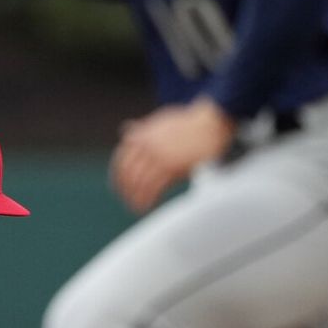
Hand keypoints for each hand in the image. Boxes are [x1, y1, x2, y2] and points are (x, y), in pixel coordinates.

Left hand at [109, 99, 234, 212]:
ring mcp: (159, 157)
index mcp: (142, 135)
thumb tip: (125, 130)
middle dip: (125, 189)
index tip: (119, 186)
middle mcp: (147, 146)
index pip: (121, 158)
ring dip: (135, 198)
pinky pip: (154, 188)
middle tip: (126, 200)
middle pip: (128, 173)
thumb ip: (142, 128)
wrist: (210, 123)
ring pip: (139, 183)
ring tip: (136, 207)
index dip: (118, 175)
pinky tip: (147, 205)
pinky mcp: (172, 168)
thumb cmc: (189, 122)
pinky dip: (147, 199)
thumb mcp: (160, 121)